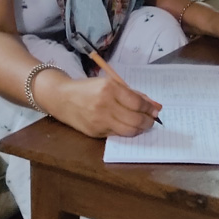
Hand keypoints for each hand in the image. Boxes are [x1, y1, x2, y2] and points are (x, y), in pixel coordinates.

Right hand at [46, 74, 161, 138]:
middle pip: (135, 119)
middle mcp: (104, 105)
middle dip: (148, 121)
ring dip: (140, 129)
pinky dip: (126, 131)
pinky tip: (128, 126)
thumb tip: (154, 105)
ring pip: (128, 130)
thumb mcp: (110, 84)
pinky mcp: (95, 132)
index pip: (137, 102)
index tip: (156, 110)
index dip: (150, 108)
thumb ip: (132, 94)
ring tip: (143, 125)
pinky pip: (117, 134)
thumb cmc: (89, 89)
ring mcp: (99, 120)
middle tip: (152, 120)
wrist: (62, 98)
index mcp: (109, 89)